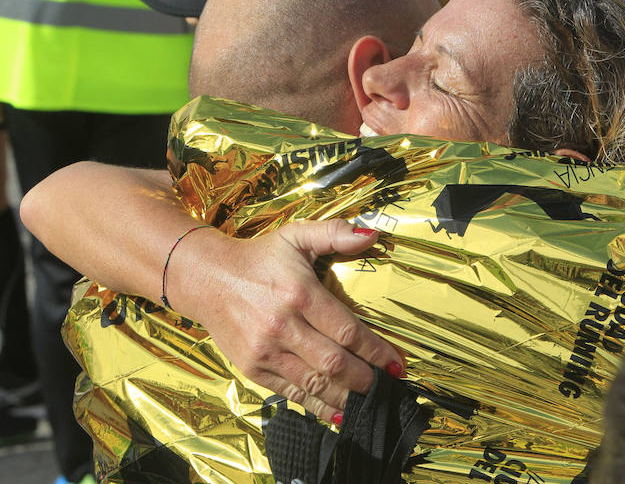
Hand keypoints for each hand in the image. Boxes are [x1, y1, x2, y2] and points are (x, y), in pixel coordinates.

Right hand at [169, 220, 402, 422]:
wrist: (206, 279)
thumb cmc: (258, 259)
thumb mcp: (296, 236)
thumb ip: (334, 233)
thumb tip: (372, 235)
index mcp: (299, 294)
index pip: (347, 330)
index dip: (376, 351)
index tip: (397, 363)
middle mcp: (282, 326)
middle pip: (335, 362)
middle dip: (366, 378)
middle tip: (388, 385)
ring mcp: (265, 351)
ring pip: (315, 383)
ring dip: (347, 396)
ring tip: (370, 402)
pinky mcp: (253, 369)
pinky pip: (291, 393)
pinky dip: (317, 406)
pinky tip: (338, 412)